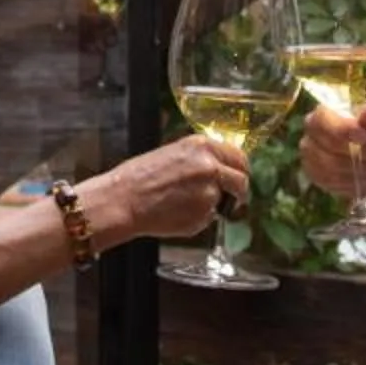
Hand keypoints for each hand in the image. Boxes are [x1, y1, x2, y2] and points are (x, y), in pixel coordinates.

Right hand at [99, 136, 250, 241]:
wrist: (124, 200)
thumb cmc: (140, 177)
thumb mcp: (173, 153)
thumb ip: (201, 158)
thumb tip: (220, 166)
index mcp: (202, 146)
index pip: (238, 156)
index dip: (239, 169)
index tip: (237, 176)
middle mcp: (211, 166)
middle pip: (242, 180)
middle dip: (238, 191)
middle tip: (231, 198)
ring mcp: (210, 191)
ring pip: (225, 201)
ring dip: (215, 205)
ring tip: (186, 205)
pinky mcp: (204, 214)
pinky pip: (211, 218)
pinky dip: (200, 219)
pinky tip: (178, 213)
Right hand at [301, 104, 365, 205]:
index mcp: (327, 111)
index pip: (322, 119)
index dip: (341, 129)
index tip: (363, 136)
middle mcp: (313, 132)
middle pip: (327, 147)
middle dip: (362, 154)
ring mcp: (312, 156)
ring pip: (332, 169)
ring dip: (365, 170)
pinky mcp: (317, 177)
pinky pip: (334, 184)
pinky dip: (358, 182)